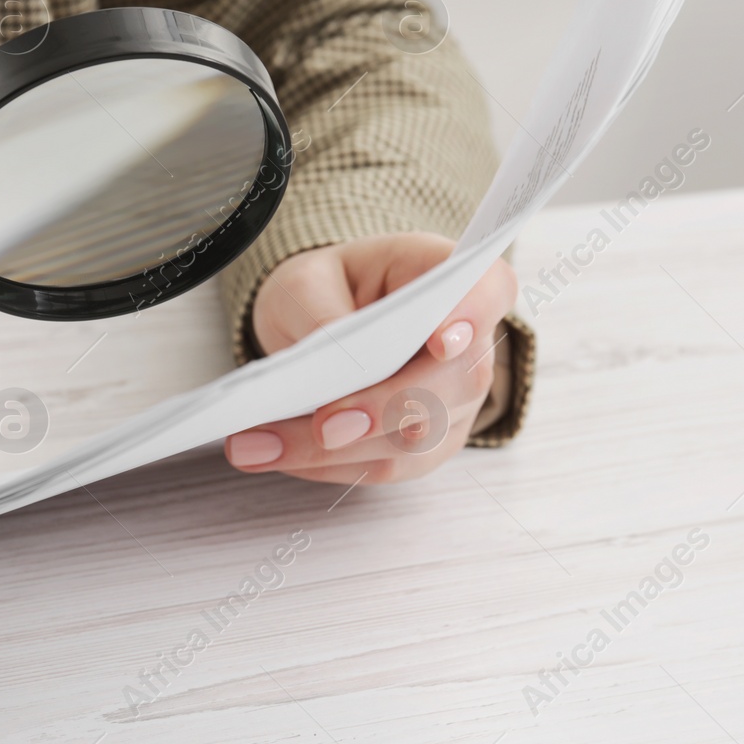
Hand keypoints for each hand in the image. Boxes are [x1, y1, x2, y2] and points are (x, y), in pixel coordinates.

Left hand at [226, 233, 516, 484]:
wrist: (320, 318)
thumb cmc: (327, 288)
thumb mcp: (308, 280)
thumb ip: (324, 312)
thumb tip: (335, 363)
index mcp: (446, 277)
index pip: (488, 289)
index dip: (473, 314)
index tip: (440, 340)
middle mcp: (468, 344)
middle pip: (455, 382)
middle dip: (386, 408)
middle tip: (324, 425)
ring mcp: (454, 403)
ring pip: (416, 438)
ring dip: (332, 451)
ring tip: (255, 444)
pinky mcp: (426, 447)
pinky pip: (382, 466)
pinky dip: (321, 466)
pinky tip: (269, 454)